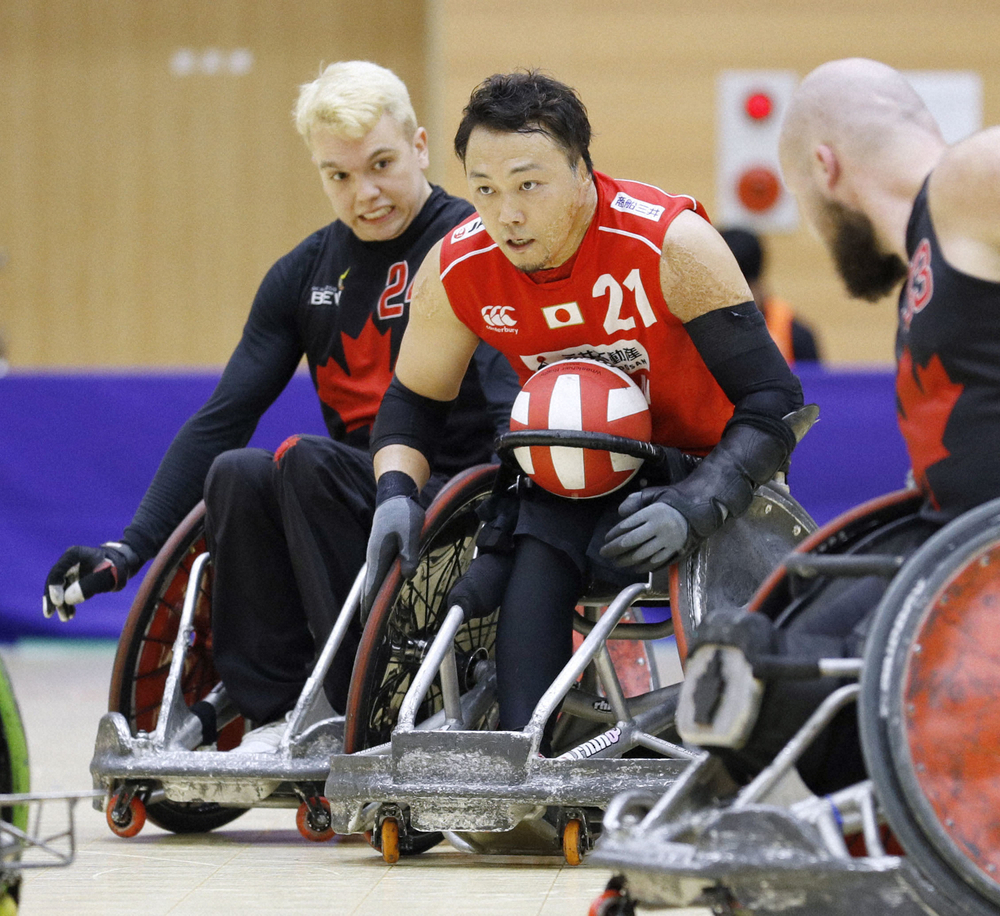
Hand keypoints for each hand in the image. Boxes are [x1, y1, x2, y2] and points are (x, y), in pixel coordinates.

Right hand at [44, 542, 139, 620]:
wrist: (124, 565)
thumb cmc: (116, 567)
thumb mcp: (105, 576)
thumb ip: (88, 586)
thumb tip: (67, 599)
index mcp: (74, 554)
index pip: (58, 571)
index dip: (54, 587)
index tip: (58, 602)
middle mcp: (69, 562)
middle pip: (54, 581)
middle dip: (53, 599)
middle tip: (50, 614)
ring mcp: (70, 570)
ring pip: (60, 589)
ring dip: (61, 604)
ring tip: (66, 618)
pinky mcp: (74, 579)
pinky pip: (66, 592)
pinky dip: (68, 603)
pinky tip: (71, 614)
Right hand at [362, 496, 424, 617]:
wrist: (394, 496)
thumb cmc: (403, 513)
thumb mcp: (411, 532)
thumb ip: (409, 553)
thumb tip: (408, 575)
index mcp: (379, 556)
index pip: (371, 587)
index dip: (369, 606)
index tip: (365, 624)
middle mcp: (374, 558)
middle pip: (369, 587)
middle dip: (368, 607)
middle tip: (366, 627)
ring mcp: (377, 554)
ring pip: (374, 581)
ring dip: (373, 597)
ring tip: (372, 615)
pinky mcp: (383, 551)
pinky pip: (379, 573)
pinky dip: (378, 586)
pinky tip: (382, 592)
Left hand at [600, 489, 688, 572]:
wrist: (701, 510)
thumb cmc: (674, 501)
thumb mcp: (655, 494)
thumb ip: (636, 500)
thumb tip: (620, 513)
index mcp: (653, 513)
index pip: (627, 526)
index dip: (613, 534)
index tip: (606, 539)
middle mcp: (659, 528)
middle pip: (631, 542)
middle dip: (614, 550)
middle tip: (604, 553)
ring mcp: (667, 541)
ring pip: (642, 554)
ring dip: (626, 560)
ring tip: (616, 562)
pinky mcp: (675, 551)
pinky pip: (656, 562)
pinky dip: (643, 566)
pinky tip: (634, 567)